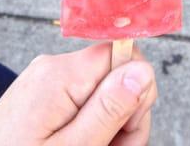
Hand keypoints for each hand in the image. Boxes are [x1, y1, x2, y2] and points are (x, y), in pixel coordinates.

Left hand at [0, 43, 156, 145]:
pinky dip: (93, 120)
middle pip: (115, 72)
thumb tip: (143, 69)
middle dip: (125, 112)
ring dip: (111, 120)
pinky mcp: (46, 90)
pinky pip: (84, 95)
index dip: (136, 86)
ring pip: (103, 87)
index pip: (121, 51)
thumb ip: (108, 108)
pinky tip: (85, 141)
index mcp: (60, 74)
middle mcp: (54, 66)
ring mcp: (48, 77)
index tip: (128, 125)